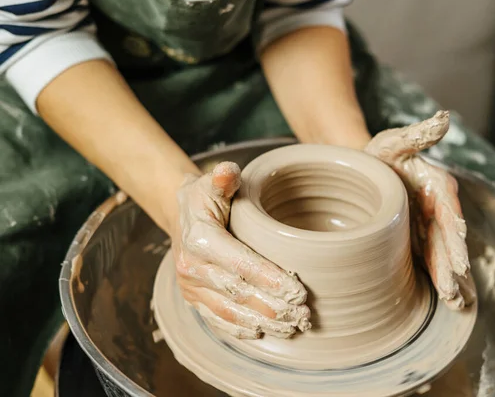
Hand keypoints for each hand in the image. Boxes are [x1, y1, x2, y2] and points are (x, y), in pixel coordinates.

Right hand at [172, 162, 310, 338]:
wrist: (181, 216)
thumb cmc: (205, 198)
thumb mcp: (212, 181)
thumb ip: (223, 177)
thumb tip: (228, 172)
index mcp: (199, 238)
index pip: (240, 263)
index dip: (269, 278)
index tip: (298, 291)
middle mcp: (191, 266)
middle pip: (238, 292)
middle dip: (272, 307)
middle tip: (302, 314)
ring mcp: (191, 286)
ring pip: (229, 311)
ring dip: (262, 322)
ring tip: (291, 327)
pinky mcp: (193, 299)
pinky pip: (216, 319)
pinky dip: (240, 329)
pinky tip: (263, 333)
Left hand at [365, 111, 475, 309]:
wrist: (364, 168)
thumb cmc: (379, 154)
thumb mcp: (394, 141)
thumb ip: (418, 134)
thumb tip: (444, 120)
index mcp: (437, 185)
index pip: (449, 212)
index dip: (455, 235)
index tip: (460, 258)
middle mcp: (438, 207)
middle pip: (447, 239)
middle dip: (452, 266)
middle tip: (453, 290)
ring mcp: (428, 225)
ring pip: (442, 254)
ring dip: (449, 278)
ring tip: (455, 302)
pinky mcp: (416, 239)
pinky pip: (429, 260)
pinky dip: (437, 277)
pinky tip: (445, 299)